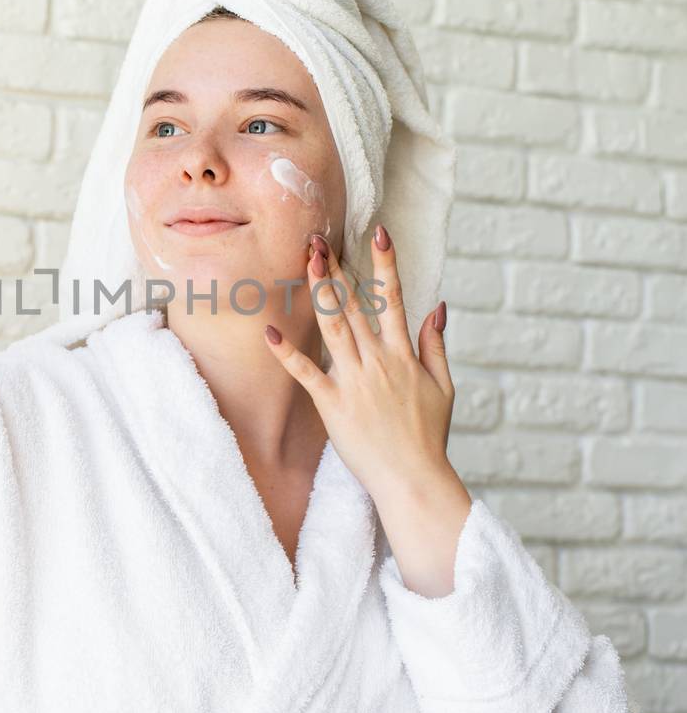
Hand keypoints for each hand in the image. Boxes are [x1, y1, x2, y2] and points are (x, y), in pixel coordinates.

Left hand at [263, 225, 455, 508]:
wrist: (414, 479)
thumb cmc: (428, 436)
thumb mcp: (444, 387)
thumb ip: (436, 345)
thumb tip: (437, 307)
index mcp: (403, 355)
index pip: (394, 299)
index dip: (386, 264)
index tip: (379, 233)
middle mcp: (378, 361)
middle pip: (355, 306)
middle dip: (338, 269)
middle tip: (320, 239)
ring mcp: (354, 382)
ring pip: (333, 327)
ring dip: (319, 292)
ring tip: (306, 262)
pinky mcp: (333, 405)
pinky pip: (307, 375)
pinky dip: (288, 354)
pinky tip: (270, 332)